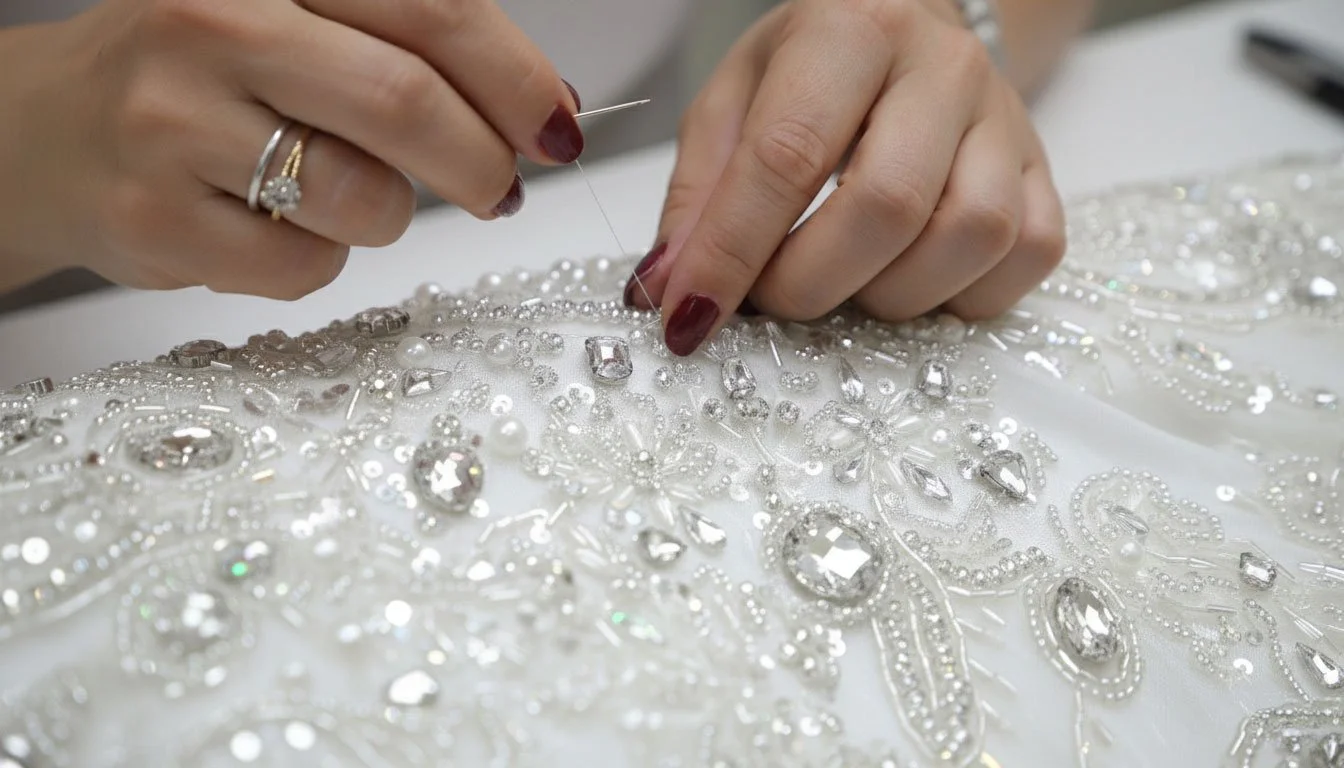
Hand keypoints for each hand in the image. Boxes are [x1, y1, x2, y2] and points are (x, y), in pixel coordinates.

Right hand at [0, 0, 581, 297]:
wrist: (44, 131)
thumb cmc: (196, 76)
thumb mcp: (294, 22)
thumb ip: (408, 48)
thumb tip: (544, 108)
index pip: (431, 10)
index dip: (515, 79)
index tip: (558, 126)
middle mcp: (212, 24)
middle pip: (406, 106)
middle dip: (482, 163)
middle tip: (498, 188)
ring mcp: (173, 125)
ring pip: (364, 200)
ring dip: (387, 215)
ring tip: (340, 193)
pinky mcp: (156, 222)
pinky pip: (304, 269)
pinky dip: (319, 261)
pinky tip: (270, 225)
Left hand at [624, 0, 1065, 354]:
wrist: (909, 37)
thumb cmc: (811, 76)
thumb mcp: (732, 104)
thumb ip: (698, 196)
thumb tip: (668, 290)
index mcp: (848, 32)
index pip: (787, 154)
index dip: (731, 251)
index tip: (689, 317)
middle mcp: (941, 67)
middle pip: (886, 205)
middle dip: (809, 283)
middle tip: (771, 299)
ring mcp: (1006, 119)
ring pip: (969, 237)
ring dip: (888, 295)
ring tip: (845, 282)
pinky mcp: (1045, 172)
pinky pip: (1025, 257)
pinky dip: (961, 297)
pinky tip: (911, 278)